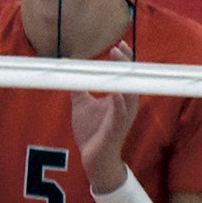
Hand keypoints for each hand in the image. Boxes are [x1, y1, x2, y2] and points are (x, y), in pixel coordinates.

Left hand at [70, 41, 137, 193]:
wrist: (92, 158)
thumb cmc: (92, 131)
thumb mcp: (82, 104)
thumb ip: (79, 87)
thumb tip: (70, 71)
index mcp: (118, 99)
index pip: (124, 76)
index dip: (123, 60)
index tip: (118, 44)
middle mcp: (124, 107)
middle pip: (131, 82)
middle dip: (126, 65)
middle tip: (119, 48)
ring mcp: (122, 119)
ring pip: (130, 96)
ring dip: (125, 81)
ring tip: (120, 63)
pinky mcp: (116, 131)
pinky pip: (120, 116)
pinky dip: (119, 104)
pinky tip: (116, 93)